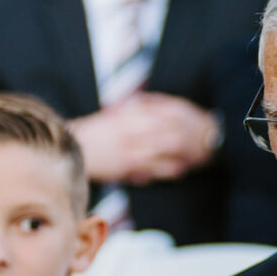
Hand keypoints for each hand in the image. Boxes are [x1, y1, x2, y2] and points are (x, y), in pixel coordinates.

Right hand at [69, 94, 218, 184]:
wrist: (73, 146)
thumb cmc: (94, 133)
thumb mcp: (113, 116)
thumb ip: (132, 110)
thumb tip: (146, 105)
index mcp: (128, 114)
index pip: (161, 111)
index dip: (180, 115)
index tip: (195, 119)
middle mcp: (132, 128)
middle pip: (167, 128)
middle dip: (186, 133)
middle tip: (202, 138)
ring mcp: (131, 145)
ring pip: (163, 147)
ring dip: (181, 152)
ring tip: (197, 156)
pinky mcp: (128, 162)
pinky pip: (153, 166)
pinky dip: (168, 168)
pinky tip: (180, 170)